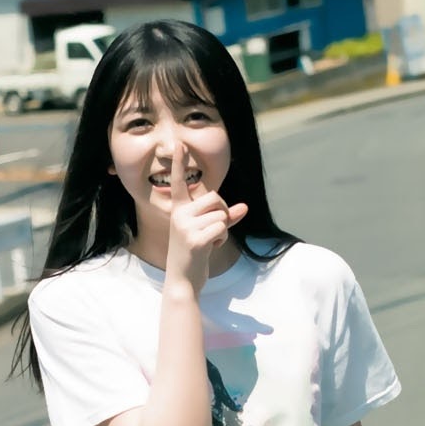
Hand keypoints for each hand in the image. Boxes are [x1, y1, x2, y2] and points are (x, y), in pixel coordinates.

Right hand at [164, 139, 248, 290]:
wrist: (183, 281)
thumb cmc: (194, 256)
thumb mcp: (208, 233)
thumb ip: (226, 218)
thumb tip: (245, 207)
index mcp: (179, 210)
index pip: (180, 183)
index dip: (180, 163)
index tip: (180, 144)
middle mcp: (179, 215)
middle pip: (215, 197)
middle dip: (222, 212)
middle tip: (213, 231)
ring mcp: (185, 226)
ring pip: (221, 215)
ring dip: (223, 230)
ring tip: (209, 243)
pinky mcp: (195, 239)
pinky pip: (222, 228)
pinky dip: (221, 239)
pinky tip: (210, 249)